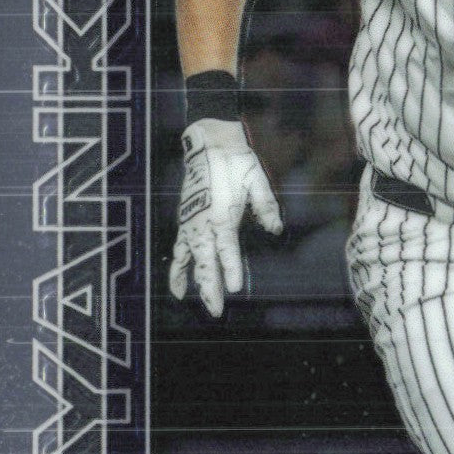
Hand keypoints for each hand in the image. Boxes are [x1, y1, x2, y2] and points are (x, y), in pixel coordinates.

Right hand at [169, 119, 282, 317]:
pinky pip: (179, 248)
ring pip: (188, 258)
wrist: (207, 143)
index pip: (227, 249)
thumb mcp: (256, 178)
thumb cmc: (235, 160)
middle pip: (205, 262)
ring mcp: (191, 222)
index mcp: (222, 215)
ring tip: (186, 300)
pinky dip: (177, 266)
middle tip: (215, 311)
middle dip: (209, 287)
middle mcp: (203, 222)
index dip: (231, 269)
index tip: (235, 288)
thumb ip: (265, 205)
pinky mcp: (185, 219)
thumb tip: (276, 228)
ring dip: (189, 280)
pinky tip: (178, 283)